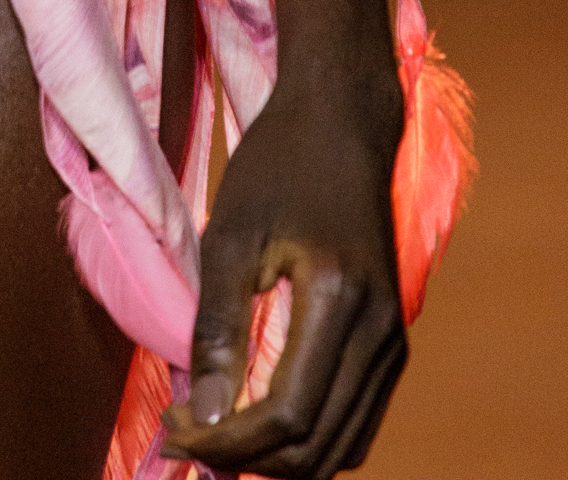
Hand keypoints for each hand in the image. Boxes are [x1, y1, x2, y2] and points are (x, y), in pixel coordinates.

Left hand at [162, 58, 405, 474]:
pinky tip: (261, 420)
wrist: (342, 121)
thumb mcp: (229, 234)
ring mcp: (393, 341)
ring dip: (279, 457)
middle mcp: (380, 334)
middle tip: (185, 438)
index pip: (288, 415)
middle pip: (317, 445)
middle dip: (247, 458)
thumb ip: (217, 327)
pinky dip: (311, 439)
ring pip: (341, 445)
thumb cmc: (278, 165)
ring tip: (216, 433)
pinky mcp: (391, 341)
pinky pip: (356, 421)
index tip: (175, 433)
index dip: (229, 441)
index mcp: (339, 301)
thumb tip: (204, 413)